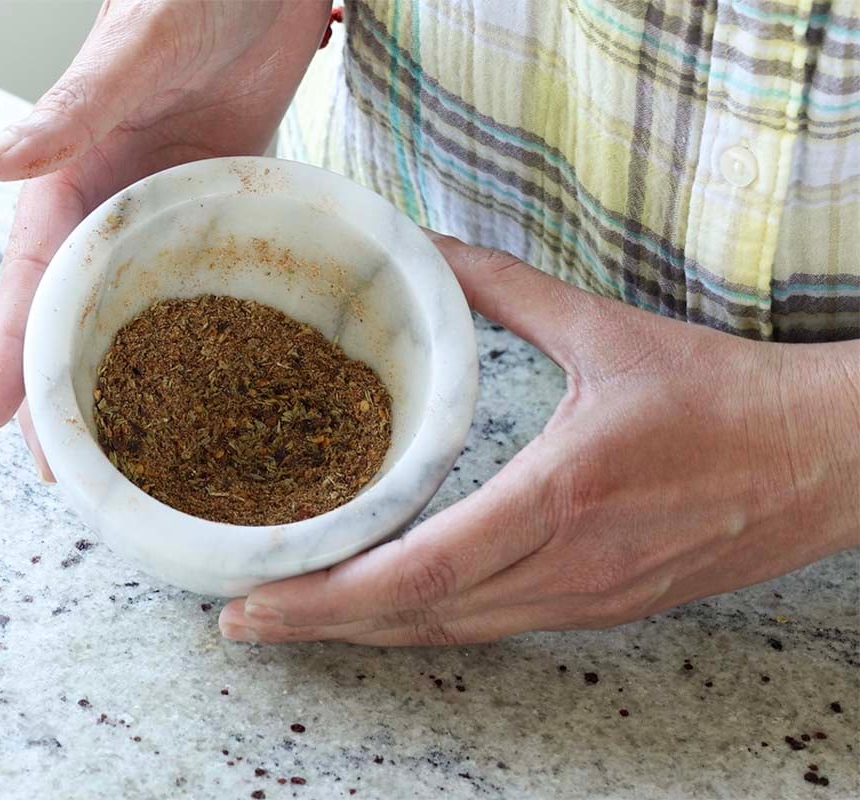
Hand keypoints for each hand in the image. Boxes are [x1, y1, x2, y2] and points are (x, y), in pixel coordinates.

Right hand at [0, 0, 331, 477]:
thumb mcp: (130, 53)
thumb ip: (67, 112)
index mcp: (72, 174)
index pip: (29, 281)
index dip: (9, 354)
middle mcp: (112, 203)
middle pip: (76, 314)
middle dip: (65, 390)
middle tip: (67, 471)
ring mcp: (165, 206)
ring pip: (135, 309)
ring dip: (129, 376)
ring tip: (128, 446)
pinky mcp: (217, 198)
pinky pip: (201, 278)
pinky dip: (199, 332)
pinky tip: (208, 377)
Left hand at [219, 232, 859, 645]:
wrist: (824, 461)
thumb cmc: (721, 396)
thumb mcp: (605, 329)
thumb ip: (503, 288)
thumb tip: (425, 243)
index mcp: (561, 494)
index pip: (424, 567)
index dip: (333, 593)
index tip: (260, 597)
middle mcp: (566, 565)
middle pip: (419, 616)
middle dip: (322, 625)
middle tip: (241, 621)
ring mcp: (584, 600)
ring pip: (451, 632)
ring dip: (364, 633)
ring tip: (289, 621)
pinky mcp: (600, 609)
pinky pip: (490, 627)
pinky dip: (422, 624)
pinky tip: (379, 613)